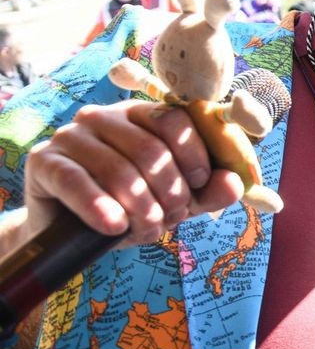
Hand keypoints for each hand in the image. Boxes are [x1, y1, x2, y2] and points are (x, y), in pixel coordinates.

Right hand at [24, 101, 244, 246]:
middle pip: (151, 149)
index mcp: (141, 115)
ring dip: (142, 209)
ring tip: (148, 231)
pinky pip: (77, 182)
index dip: (195, 154)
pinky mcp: (44, 161)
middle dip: (170, 192)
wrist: (75, 233)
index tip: (200, 183)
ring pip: (119, 169)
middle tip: (171, 220)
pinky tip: (115, 227)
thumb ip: (208, 192)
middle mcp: (104, 116)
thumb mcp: (176, 201)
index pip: (176, 119)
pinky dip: (101, 208)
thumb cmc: (131, 207)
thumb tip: (236, 183)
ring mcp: (71, 135)